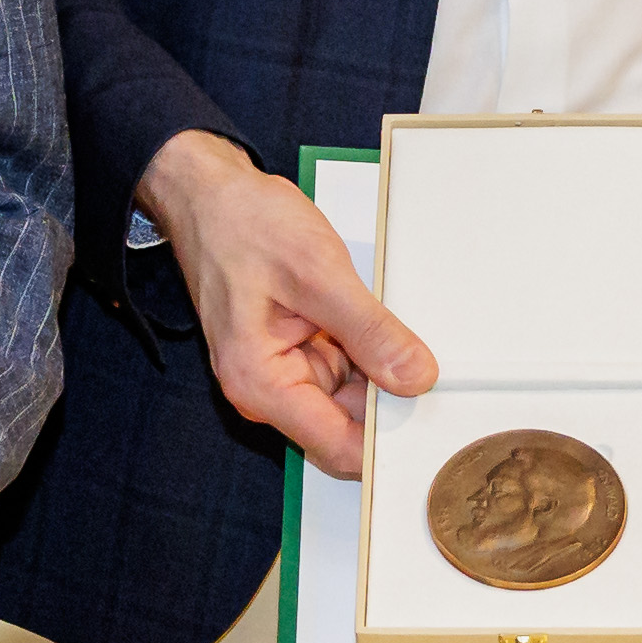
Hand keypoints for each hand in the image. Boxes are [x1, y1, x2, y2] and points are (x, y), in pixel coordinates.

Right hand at [143, 131, 432, 475]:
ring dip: (382, 371)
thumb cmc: (240, 225)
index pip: (339, 448)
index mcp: (260, 383)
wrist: (212, 194)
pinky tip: (375, 320)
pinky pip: (348, 367)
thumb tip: (414, 376)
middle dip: (391, 402)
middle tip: (427, 365)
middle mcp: (269, 388)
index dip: (388, 442)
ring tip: (395, 328)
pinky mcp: (299, 351)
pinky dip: (369, 349)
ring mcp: (285, 370)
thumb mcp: (317, 273)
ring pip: (355, 396)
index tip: (429, 419)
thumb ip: (370, 330)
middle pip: (351, 425)